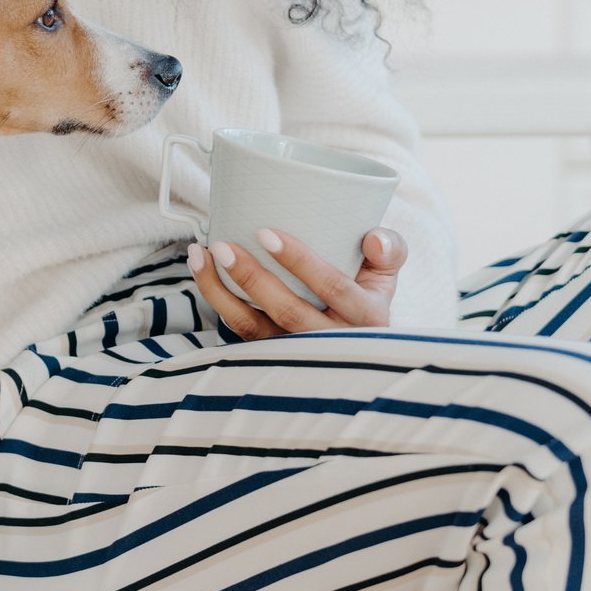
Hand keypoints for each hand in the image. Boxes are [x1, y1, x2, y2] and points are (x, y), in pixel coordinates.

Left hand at [188, 226, 402, 338]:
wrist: (357, 340)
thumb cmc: (367, 294)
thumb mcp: (387, 275)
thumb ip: (389, 250)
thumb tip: (373, 239)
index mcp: (369, 317)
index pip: (334, 287)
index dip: (301, 261)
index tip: (265, 233)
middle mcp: (334, 341)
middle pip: (288, 312)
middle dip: (252, 278)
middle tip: (222, 245)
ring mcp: (299, 354)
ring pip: (255, 330)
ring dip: (221, 292)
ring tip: (200, 255)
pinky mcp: (272, 357)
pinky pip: (240, 333)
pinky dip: (217, 302)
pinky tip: (202, 272)